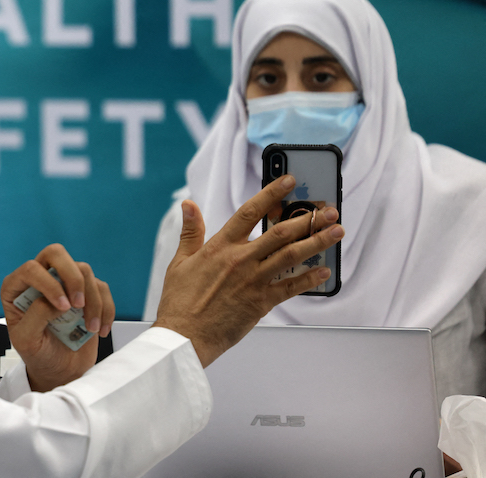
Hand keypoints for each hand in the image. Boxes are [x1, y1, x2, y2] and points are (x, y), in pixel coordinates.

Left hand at [0, 244, 114, 391]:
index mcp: (17, 287)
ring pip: (83, 270)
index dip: (49, 283)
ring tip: (90, 328)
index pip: (31, 268)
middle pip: (56, 253)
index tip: (62, 308)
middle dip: (72, 277)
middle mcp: (40, 279)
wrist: (60, 371)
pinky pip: (101, 287)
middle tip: (78, 305)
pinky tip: (100, 330)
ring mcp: (65, 284)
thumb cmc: (38, 354)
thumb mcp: (26, 341)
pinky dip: (106, 308)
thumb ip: (36, 316)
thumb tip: (58, 300)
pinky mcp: (86, 293)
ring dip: (92, 300)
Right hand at [153, 175, 343, 366]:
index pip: (250, 212)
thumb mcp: (180, 261)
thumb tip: (188, 205)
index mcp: (220, 246)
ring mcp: (253, 281)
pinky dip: (310, 278)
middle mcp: (240, 259)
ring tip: (336, 232)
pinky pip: (291, 287)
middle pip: (280, 232)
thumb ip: (191, 231)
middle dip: (308, 219)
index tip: (289, 181)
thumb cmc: (180, 301)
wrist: (184, 336)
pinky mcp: (261, 303)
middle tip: (327, 211)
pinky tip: (324, 270)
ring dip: (317, 242)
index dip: (271, 193)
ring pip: (291, 256)